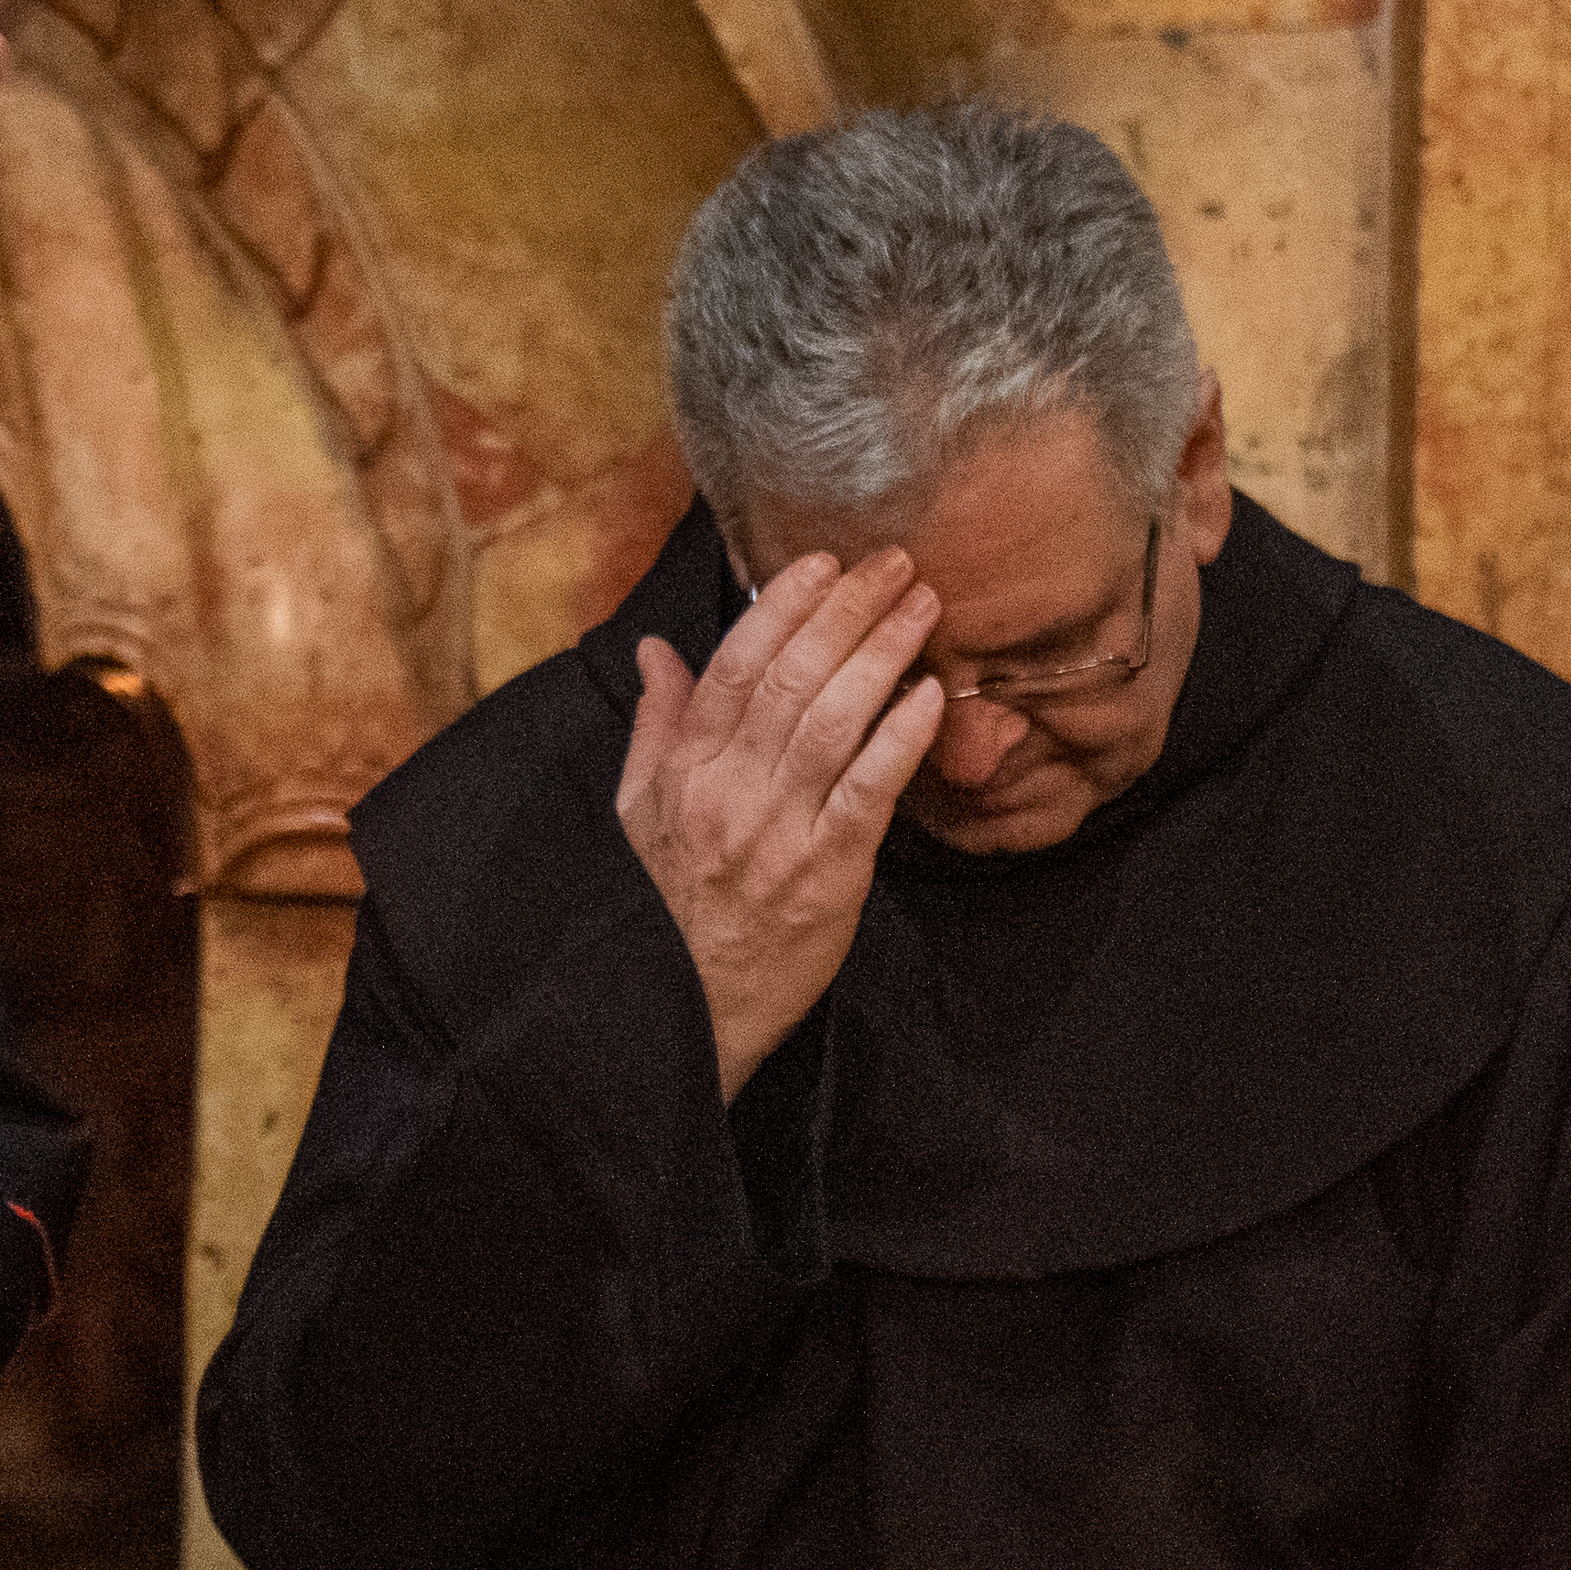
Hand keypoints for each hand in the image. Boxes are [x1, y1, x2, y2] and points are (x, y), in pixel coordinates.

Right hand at [620, 551, 945, 1095]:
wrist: (693, 1007)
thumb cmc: (672, 904)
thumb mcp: (640, 811)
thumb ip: (657, 725)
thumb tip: (656, 650)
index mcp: (683, 771)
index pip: (730, 667)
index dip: (779, 608)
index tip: (821, 562)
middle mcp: (728, 791)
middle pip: (789, 681)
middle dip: (846, 611)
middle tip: (895, 563)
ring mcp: (779, 831)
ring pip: (831, 722)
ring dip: (881, 654)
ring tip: (923, 605)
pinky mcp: (829, 872)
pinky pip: (868, 791)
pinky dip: (899, 738)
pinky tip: (930, 694)